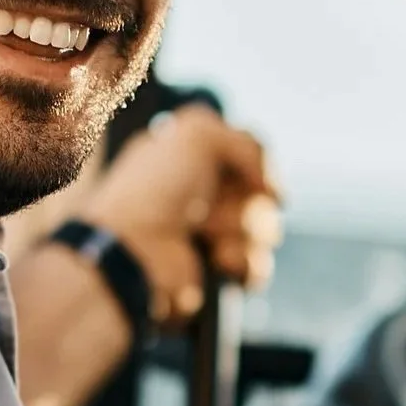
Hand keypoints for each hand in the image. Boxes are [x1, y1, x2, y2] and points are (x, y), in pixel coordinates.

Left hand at [78, 104, 282, 324]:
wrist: (133, 251)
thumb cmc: (154, 189)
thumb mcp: (198, 133)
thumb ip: (248, 143)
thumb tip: (272, 192)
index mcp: (195, 160)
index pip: (251, 158)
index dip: (254, 168)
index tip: (247, 177)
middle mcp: (203, 196)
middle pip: (262, 195)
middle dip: (244, 204)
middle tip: (207, 212)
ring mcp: (211, 236)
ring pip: (265, 230)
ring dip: (243, 233)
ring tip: (209, 240)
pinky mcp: (215, 272)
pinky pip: (258, 266)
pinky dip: (244, 264)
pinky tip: (219, 261)